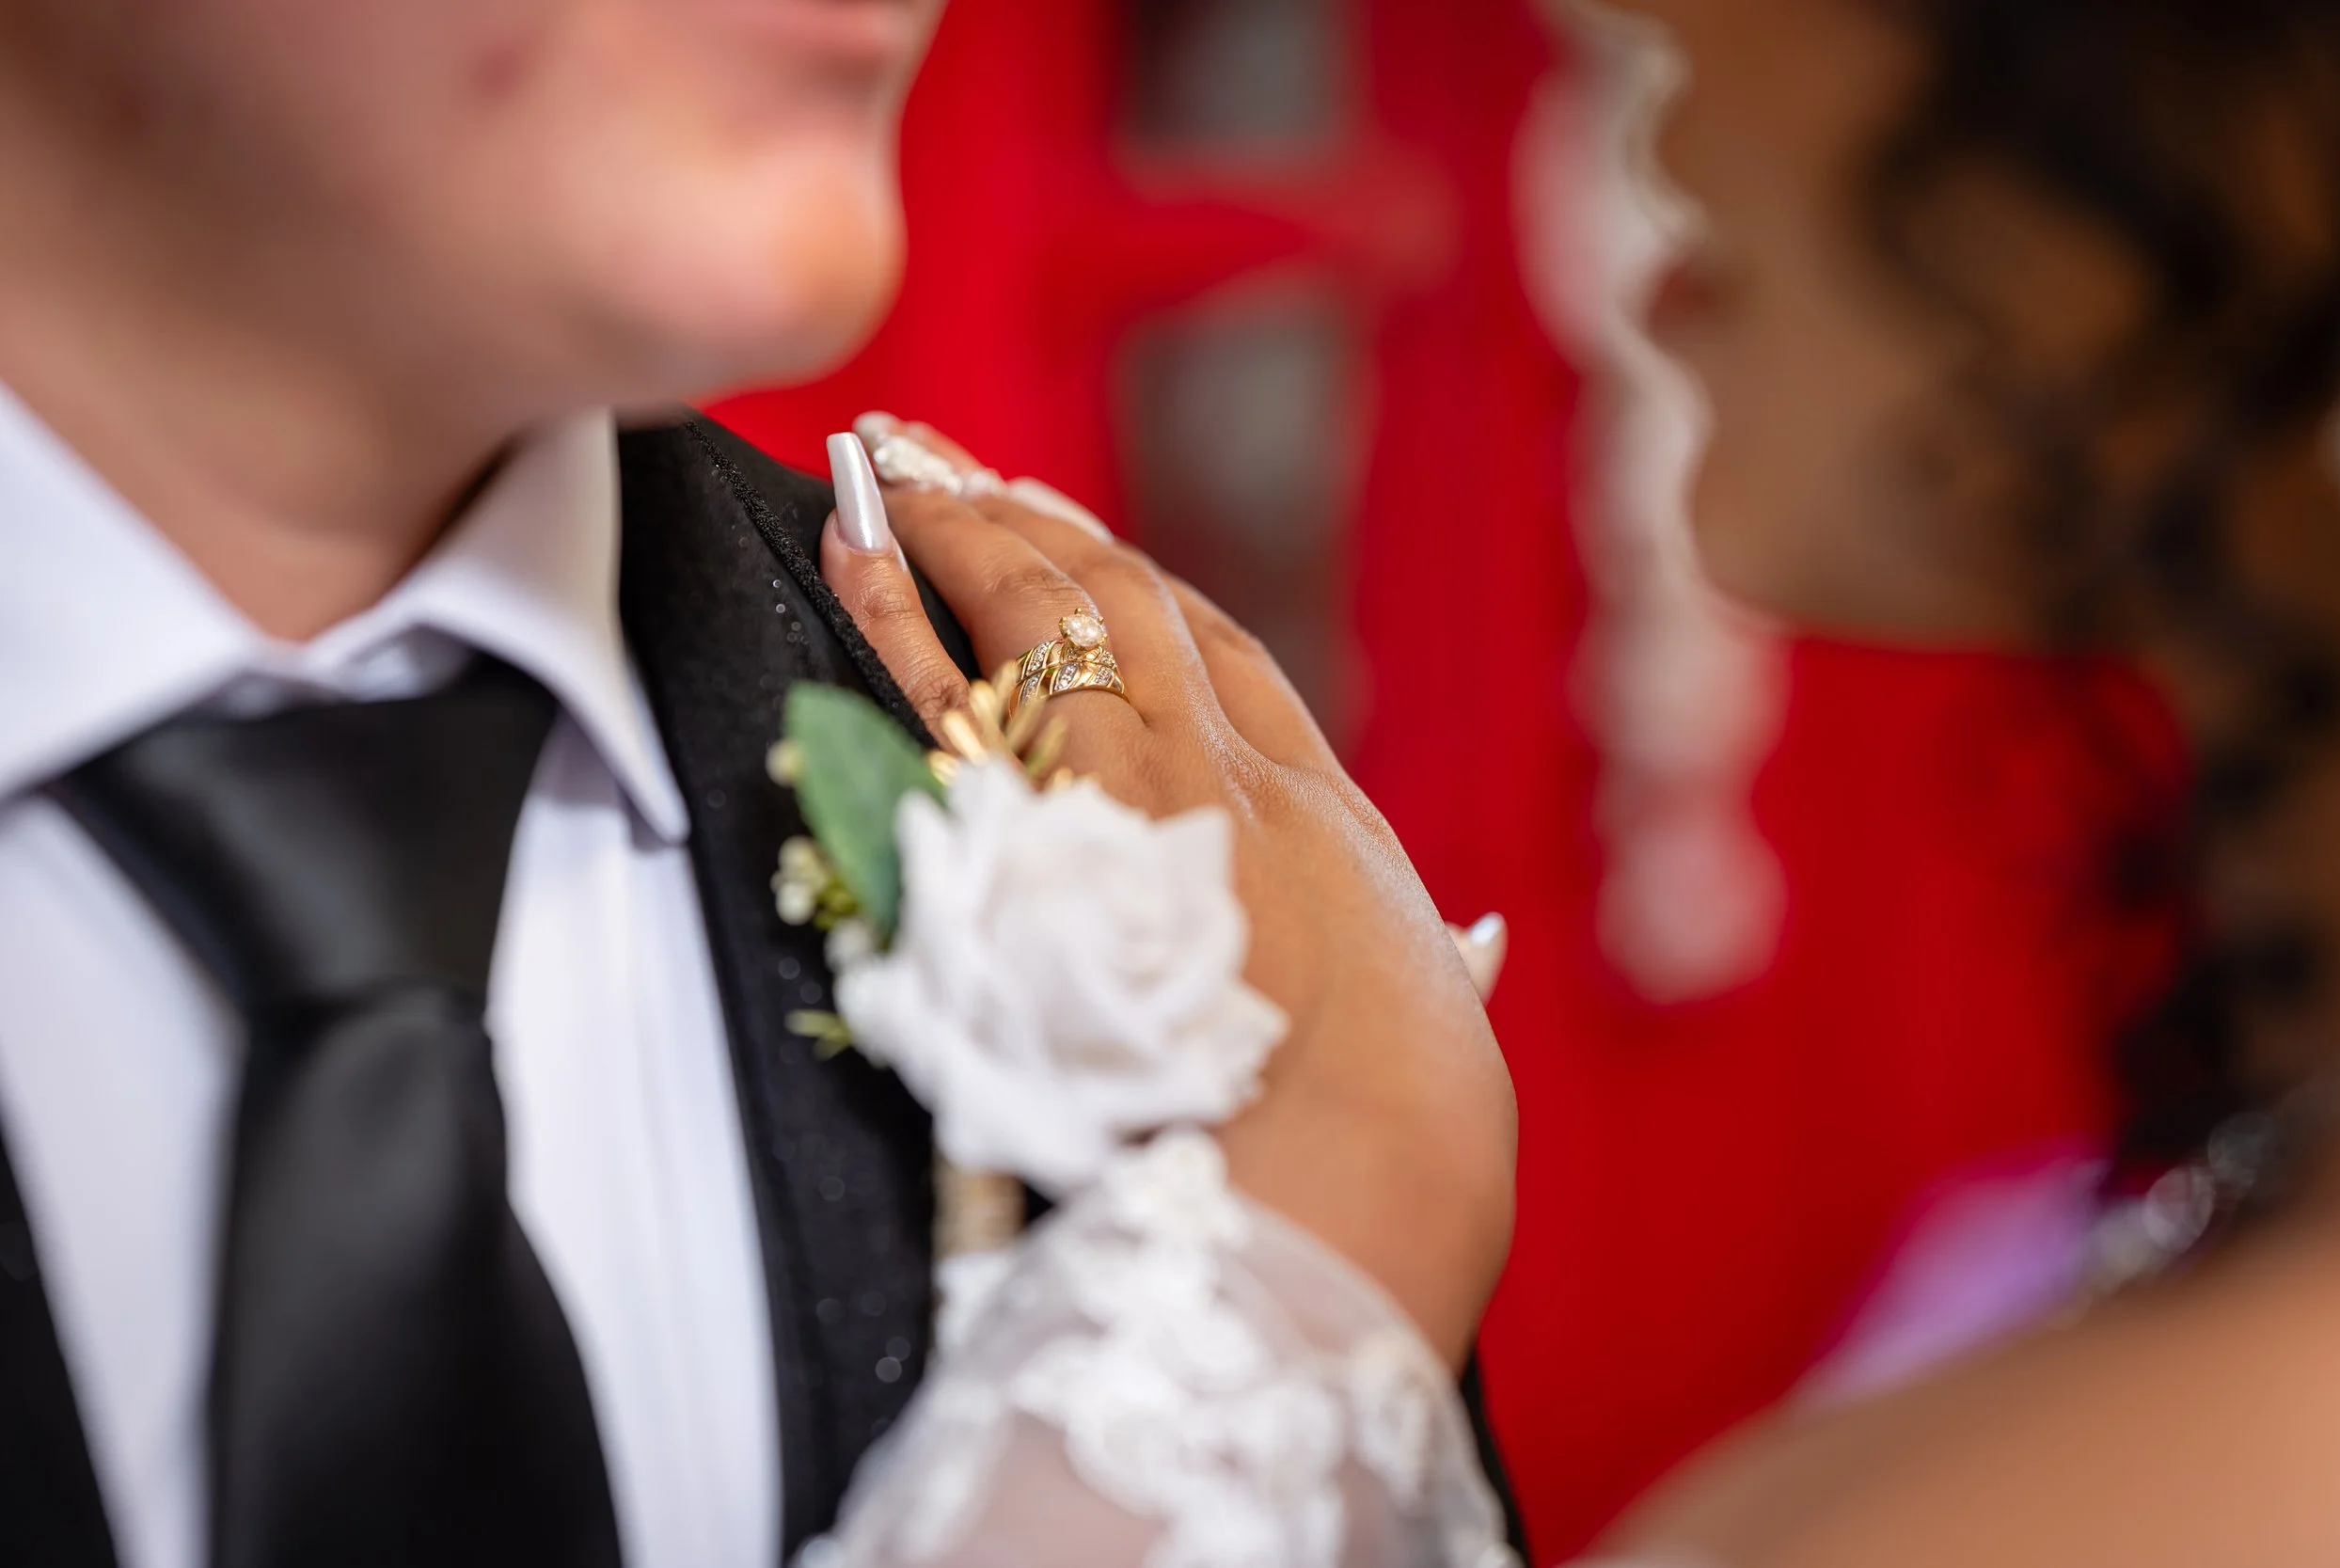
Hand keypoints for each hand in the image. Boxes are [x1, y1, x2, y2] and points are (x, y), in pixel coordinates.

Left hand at [818, 416, 1515, 1362]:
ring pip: (1049, 610)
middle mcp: (1238, 773)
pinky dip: (901, 604)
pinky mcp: (1044, 822)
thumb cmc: (1406, 1141)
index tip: (1086, 542)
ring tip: (894, 467)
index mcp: (1328, 822)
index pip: (1228, 663)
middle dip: (1040, 525)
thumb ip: (1429, 978)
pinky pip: (957, 681)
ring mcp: (1144, 784)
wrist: (1359, 1172)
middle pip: (1131, 604)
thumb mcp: (1427, 1034)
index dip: (1150, 593)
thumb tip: (1464, 961)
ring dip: (965, 528)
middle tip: (958, 466)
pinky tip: (855, 548)